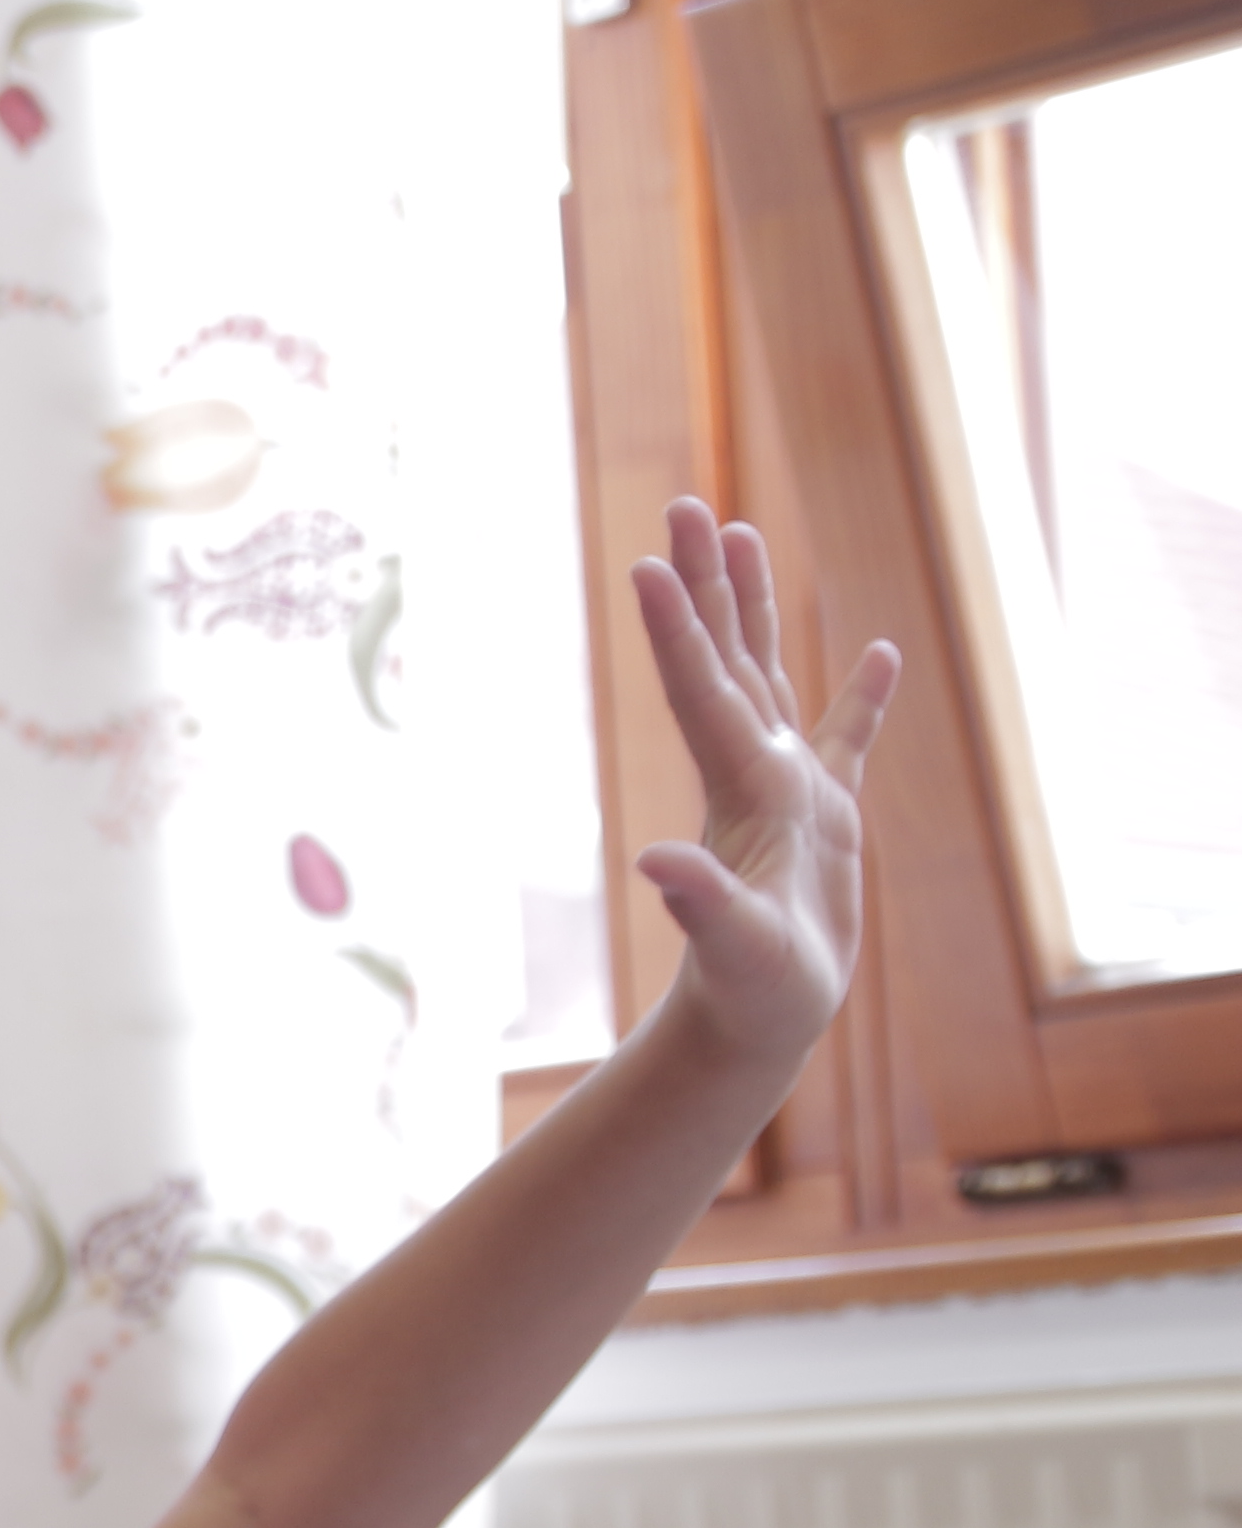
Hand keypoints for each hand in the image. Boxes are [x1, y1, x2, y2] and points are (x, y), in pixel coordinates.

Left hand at [628, 500, 894, 1070]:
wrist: (757, 1022)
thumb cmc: (750, 994)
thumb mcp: (734, 951)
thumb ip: (701, 905)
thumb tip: (655, 864)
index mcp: (740, 791)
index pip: (700, 693)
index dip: (675, 629)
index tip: (646, 562)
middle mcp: (754, 772)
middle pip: (724, 656)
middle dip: (704, 582)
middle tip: (685, 505)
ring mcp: (788, 787)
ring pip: (768, 673)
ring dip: (753, 606)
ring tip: (743, 531)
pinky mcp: (825, 814)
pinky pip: (848, 736)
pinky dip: (864, 695)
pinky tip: (881, 650)